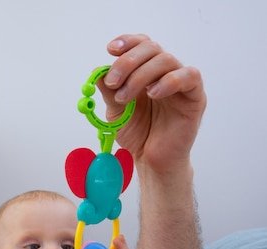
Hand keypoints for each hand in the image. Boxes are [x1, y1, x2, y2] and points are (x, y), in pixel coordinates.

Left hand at [98, 34, 206, 175]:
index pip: (141, 45)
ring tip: (125, 98)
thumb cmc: (137, 134)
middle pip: (152, 48)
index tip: (110, 50)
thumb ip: (110, 91)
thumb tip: (98, 72)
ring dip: (140, 76)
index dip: (127, 42)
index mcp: (146, 71)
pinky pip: (189, 76)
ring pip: (166, 60)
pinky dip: (169, 81)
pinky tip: (153, 94)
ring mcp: (181, 83)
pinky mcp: (195, 97)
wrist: (151, 160)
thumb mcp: (116, 111)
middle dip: (127, 62)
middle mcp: (164, 73)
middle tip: (113, 81)